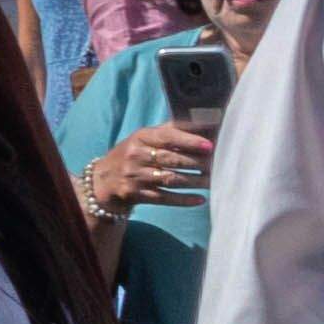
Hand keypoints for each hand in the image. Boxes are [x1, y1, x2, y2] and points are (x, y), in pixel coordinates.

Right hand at [84, 122, 216, 219]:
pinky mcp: (137, 195)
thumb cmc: (134, 153)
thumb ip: (170, 131)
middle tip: (218, 164)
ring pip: (171, 180)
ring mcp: (135, 177)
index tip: (210, 145)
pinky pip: (164, 198)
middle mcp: (135, 156)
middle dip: (197, 163)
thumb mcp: (145, 138)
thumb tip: (204, 123)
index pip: (167, 137)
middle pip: (171, 160)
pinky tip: (200, 199)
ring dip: (195, 182)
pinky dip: (183, 200)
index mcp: (140, 137)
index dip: (189, 141)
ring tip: (214, 180)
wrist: (104, 179)